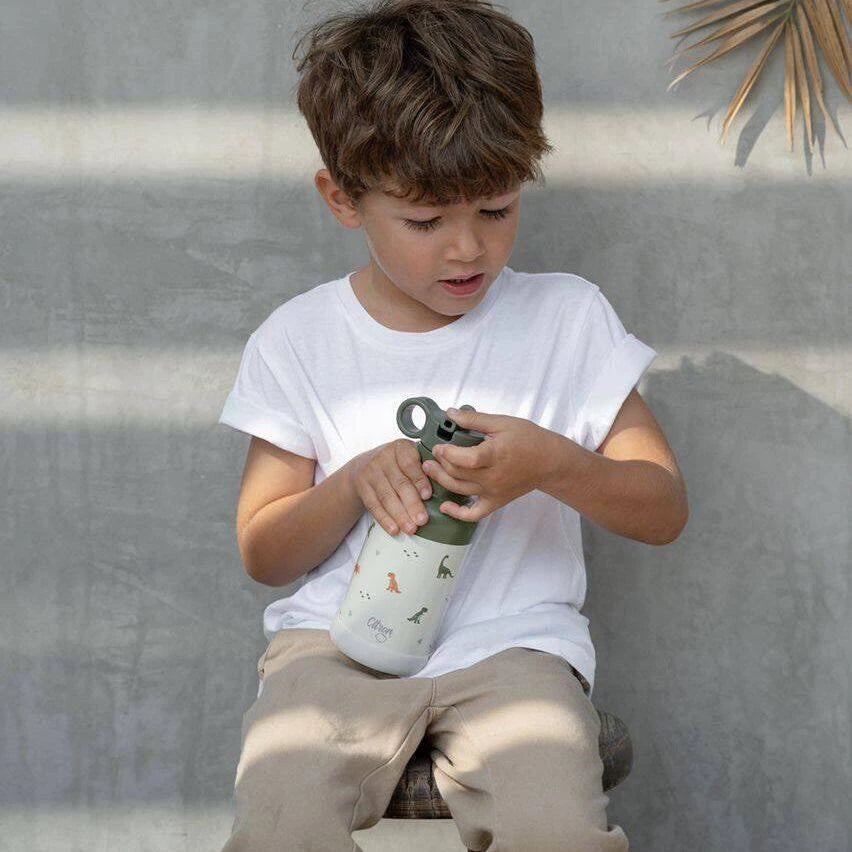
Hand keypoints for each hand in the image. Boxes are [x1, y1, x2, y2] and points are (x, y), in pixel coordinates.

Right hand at [347, 439, 432, 536]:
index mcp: (401, 447)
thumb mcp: (410, 457)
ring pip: (386, 496)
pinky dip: (384, 519)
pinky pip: (373, 505)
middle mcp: (383, 457)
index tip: (428, 496)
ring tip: (411, 528)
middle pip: (399, 483)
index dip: (420, 481)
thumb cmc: (397, 463)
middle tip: (422, 520)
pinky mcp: (362, 486)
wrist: (365, 464)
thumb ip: (425, 469)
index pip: (410, 464)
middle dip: (412, 504)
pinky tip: (394, 529)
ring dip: (399, 515)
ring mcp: (370, 472)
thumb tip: (444, 489)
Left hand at [422, 408, 551, 522]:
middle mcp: (492, 477)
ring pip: (460, 490)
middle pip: (457, 474)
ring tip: (431, 470)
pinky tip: (445, 506)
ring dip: (441, 481)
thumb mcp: (502, 423)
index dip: (447, 453)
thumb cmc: (528, 439)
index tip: (439, 445)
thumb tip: (450, 413)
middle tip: (432, 455)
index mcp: (494, 455)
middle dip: (440, 464)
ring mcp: (493, 492)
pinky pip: (474, 514)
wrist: (549, 461)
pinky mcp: (496, 501)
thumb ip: (474, 419)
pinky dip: (458, 513)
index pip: (464, 459)